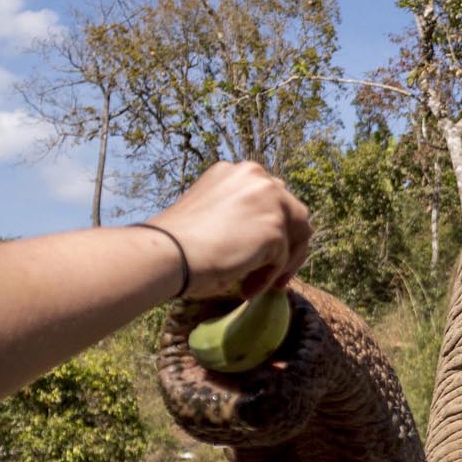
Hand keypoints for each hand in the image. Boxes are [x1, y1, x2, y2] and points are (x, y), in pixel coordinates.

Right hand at [147, 162, 311, 298]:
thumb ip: (240, 215)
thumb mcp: (212, 214)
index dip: (273, 228)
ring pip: (295, 237)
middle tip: (274, 276)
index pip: (273, 198)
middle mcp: (257, 177)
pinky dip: (267, 278)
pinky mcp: (275, 228)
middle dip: (287, 246)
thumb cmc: (177, 241)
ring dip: (280, 265)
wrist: (165, 253)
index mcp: (238, 172)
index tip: (262, 254)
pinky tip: (246, 289)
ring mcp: (269, 200)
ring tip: (253, 285)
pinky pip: (282, 260)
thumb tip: (263, 237)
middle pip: (294, 213)